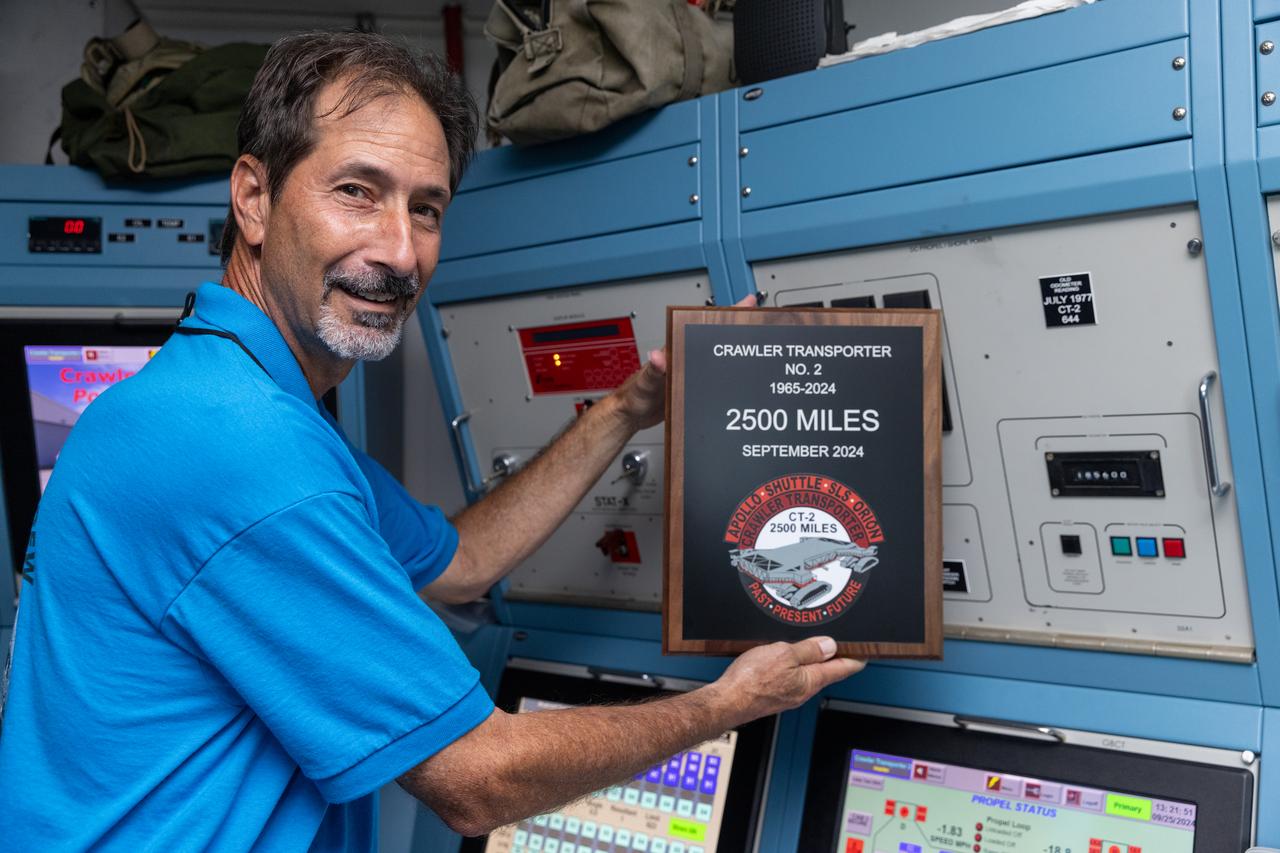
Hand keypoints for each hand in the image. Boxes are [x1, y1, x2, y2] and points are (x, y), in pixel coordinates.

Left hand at [613, 293, 758, 430]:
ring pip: (714, 356)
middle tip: (758, 317)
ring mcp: (688, 370)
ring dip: (732, 349)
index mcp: (675, 350)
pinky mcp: (689, 385)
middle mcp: (683, 356)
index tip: (745, 303)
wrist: (630, 415)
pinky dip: (724, 371)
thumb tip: (659, 355)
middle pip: (714, 338)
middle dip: (737, 327)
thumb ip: (653, 370)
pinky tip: (736, 373)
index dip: (726, 313)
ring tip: (754, 341)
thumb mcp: (645, 383)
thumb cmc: (634, 397)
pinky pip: (710, 374)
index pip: (703, 325)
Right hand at [709, 637, 863, 725]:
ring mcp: (789, 695)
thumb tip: (830, 646)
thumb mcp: (784, 654)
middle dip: (834, 658)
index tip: (865, 652)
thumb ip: (808, 650)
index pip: (842, 668)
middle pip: (826, 672)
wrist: (727, 701)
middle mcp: (803, 691)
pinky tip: (787, 661)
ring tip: (814, 647)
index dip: (856, 658)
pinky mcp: (775, 695)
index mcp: (810, 680)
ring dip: (813, 662)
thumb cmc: (752, 681)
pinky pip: (792, 678)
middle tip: (840, 644)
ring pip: (808, 675)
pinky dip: (796, 668)